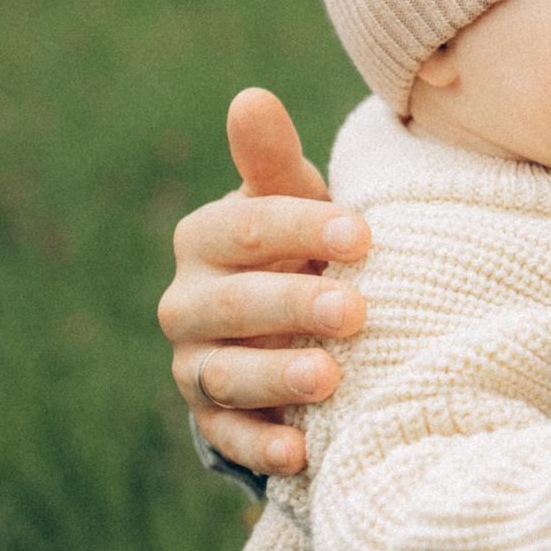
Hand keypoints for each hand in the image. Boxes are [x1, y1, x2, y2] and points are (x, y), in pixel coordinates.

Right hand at [158, 88, 371, 475]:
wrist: (287, 318)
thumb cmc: (299, 242)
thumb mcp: (293, 199)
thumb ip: (272, 159)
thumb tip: (252, 97)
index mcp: (206, 238)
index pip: (246, 229)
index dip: (302, 229)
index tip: (363, 234)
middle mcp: (186, 302)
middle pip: (235, 304)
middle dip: (293, 306)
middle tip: (355, 311)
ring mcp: (195, 364)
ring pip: (227, 374)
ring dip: (276, 379)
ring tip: (329, 379)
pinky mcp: (212, 418)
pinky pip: (229, 437)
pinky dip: (261, 448)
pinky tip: (302, 453)